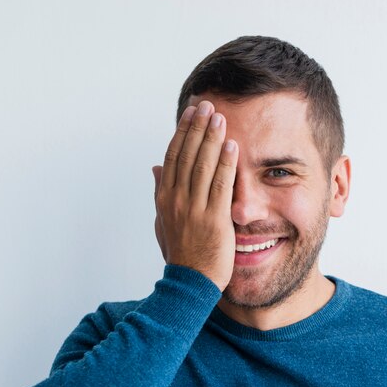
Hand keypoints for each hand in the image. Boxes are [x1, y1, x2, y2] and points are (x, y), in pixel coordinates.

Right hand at [152, 101, 238, 290]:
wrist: (189, 282)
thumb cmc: (180, 251)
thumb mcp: (162, 220)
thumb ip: (159, 191)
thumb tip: (155, 167)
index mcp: (165, 197)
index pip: (173, 156)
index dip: (182, 132)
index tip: (191, 113)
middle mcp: (177, 199)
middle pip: (187, 155)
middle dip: (197, 127)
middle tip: (207, 104)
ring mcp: (194, 208)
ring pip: (202, 165)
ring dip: (210, 138)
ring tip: (218, 116)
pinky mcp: (213, 219)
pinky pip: (220, 185)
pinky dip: (225, 164)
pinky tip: (231, 145)